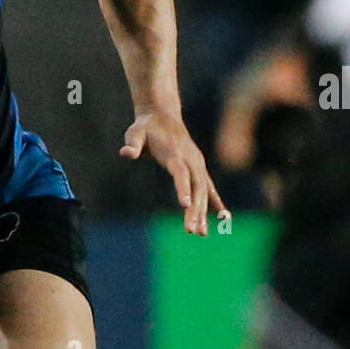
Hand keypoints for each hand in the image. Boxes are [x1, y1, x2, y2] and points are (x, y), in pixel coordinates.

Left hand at [120, 110, 227, 235]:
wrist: (163, 115)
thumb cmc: (145, 127)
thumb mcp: (135, 132)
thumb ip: (132, 144)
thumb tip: (126, 153)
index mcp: (174, 152)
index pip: (180, 172)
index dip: (183, 188)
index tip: (186, 205)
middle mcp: (190, 159)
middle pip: (195, 186)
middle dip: (195, 209)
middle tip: (192, 231)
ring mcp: (197, 164)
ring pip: (203, 190)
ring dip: (204, 212)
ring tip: (201, 233)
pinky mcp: (199, 168)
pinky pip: (209, 187)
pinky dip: (216, 202)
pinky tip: (224, 218)